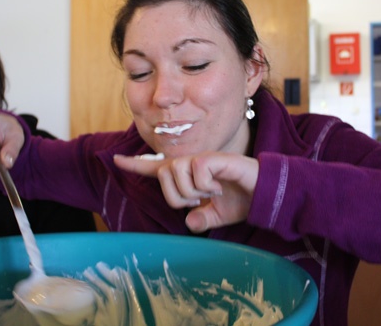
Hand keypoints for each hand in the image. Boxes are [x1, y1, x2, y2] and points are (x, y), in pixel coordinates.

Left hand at [113, 152, 258, 232]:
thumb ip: (201, 219)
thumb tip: (190, 223)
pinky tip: (219, 185)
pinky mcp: (213, 158)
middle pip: (163, 175)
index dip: (135, 165)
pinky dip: (205, 184)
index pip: (156, 168)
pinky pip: (195, 170)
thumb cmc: (242, 200)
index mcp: (187, 176)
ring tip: (210, 192)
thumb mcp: (217, 216)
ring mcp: (201, 159)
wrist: (264, 194)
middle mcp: (190, 164)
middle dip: (177, 195)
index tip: (116, 159)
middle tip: (198, 202)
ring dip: (192, 191)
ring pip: (176, 172)